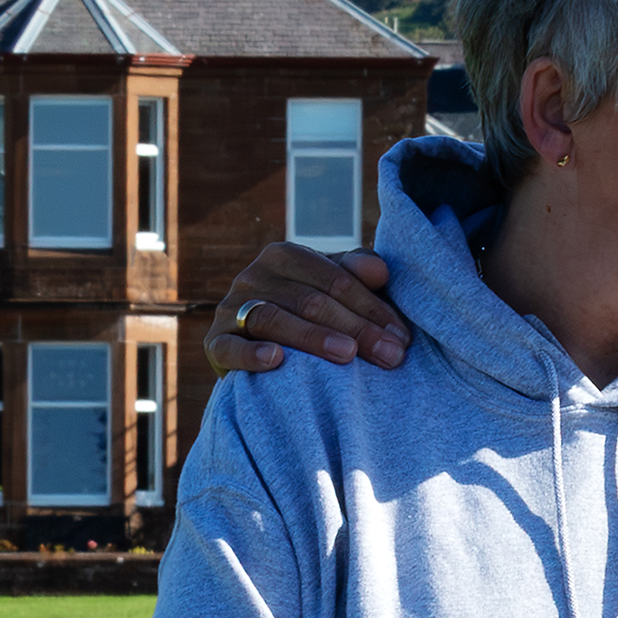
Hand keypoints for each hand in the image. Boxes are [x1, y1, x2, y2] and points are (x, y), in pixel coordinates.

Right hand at [206, 242, 410, 378]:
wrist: (257, 349)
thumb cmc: (308, 315)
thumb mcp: (334, 289)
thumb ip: (357, 274)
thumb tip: (380, 271)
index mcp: (285, 256)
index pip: (336, 280)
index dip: (373, 308)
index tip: (402, 337)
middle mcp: (254, 275)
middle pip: (312, 301)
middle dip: (356, 329)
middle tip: (390, 355)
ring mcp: (230, 307)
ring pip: (275, 319)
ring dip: (313, 338)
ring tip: (348, 356)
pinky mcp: (215, 342)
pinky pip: (230, 347)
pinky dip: (252, 354)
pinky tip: (277, 361)